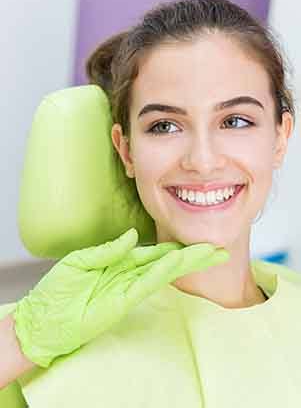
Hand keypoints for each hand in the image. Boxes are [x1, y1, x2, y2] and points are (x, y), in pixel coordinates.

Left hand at [13, 228, 228, 367]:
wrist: (44, 319)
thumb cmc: (58, 291)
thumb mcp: (81, 261)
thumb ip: (108, 250)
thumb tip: (132, 235)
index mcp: (120, 262)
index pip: (154, 252)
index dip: (175, 246)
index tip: (196, 241)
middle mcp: (130, 274)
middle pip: (167, 261)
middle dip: (192, 255)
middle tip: (217, 248)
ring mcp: (130, 288)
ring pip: (164, 271)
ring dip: (186, 262)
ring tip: (209, 253)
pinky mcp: (125, 301)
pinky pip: (147, 283)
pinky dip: (162, 271)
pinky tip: (176, 261)